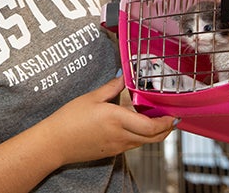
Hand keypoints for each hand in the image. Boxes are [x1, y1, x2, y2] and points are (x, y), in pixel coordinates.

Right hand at [43, 76, 175, 164]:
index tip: (174, 115)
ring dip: (154, 133)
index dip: (166, 122)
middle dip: (166, 130)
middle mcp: (120, 136)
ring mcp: (116, 147)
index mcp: (117, 119)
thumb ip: (111, 87)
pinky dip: (141, 137)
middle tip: (172, 119)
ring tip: (157, 120)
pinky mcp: (111, 152)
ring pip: (144, 142)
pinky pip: (132, 145)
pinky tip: (137, 126)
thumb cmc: (69, 119)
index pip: (150, 126)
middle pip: (153, 138)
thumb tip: (124, 76)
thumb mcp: (91, 97)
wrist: (54, 143)